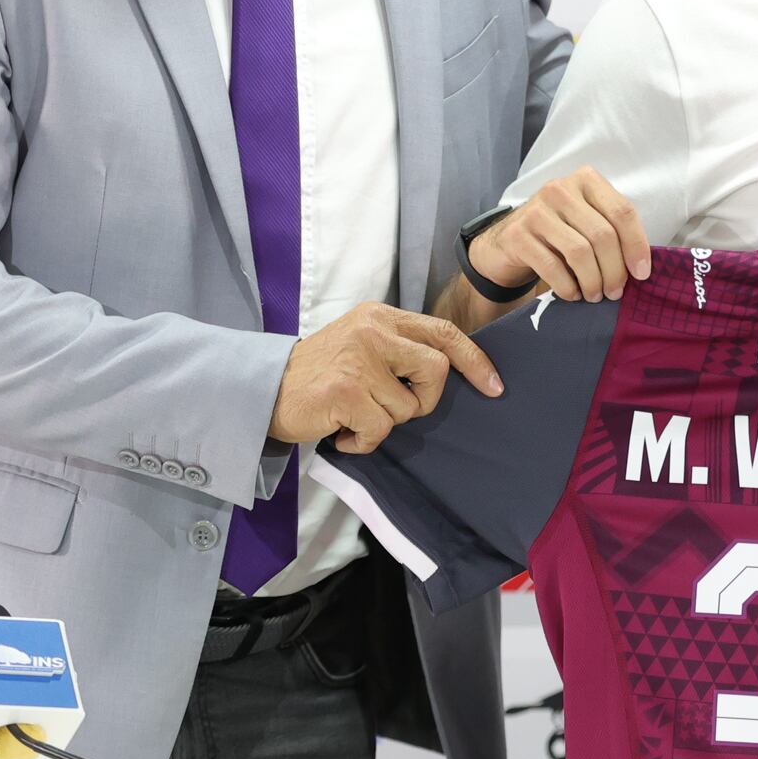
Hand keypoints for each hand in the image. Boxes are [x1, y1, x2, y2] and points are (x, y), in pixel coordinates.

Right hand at [270, 303, 502, 454]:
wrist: (263, 389)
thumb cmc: (320, 374)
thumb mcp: (362, 345)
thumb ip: (401, 350)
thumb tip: (454, 371)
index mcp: (382, 317)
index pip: (444, 332)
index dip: (475, 360)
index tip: (494, 386)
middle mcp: (372, 331)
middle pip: (436, 370)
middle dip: (425, 401)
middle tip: (395, 408)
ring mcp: (357, 360)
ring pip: (407, 407)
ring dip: (383, 423)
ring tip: (354, 415)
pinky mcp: (344, 391)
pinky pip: (380, 429)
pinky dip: (363, 442)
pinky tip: (341, 431)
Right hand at [471, 167, 651, 302]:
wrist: (507, 242)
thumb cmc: (559, 233)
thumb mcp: (587, 222)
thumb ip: (613, 231)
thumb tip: (641, 267)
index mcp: (586, 180)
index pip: (623, 212)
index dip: (637, 245)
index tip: (642, 274)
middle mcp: (560, 189)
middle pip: (603, 235)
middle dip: (615, 270)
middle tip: (615, 292)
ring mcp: (536, 210)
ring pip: (580, 252)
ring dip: (593, 281)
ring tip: (595, 295)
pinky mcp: (517, 235)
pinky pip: (552, 266)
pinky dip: (568, 287)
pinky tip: (573, 294)